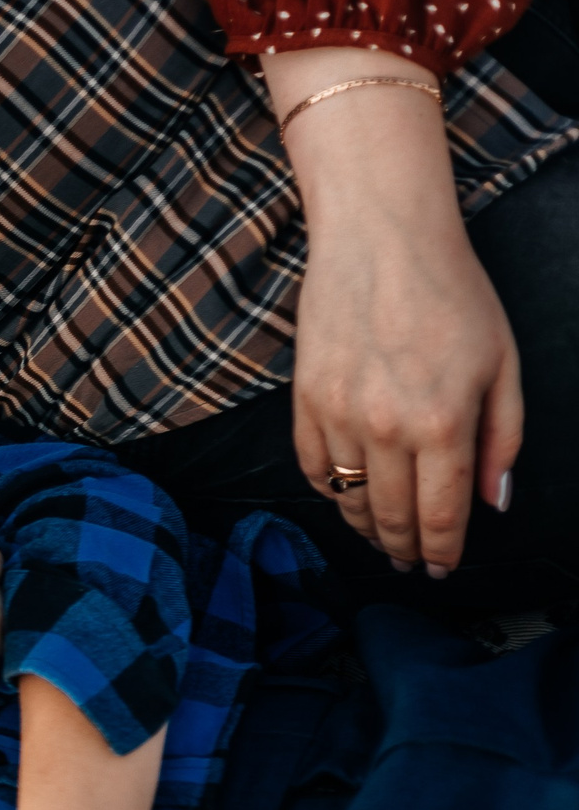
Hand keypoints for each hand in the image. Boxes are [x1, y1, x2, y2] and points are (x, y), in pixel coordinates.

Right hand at [267, 49, 521, 575]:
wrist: (381, 240)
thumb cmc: (452, 294)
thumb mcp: (503, 363)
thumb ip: (503, 437)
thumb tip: (494, 500)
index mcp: (444, 422)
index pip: (442, 512)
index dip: (443, 550)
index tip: (442, 568)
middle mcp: (387, 428)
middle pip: (391, 516)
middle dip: (404, 549)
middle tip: (411, 564)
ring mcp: (339, 415)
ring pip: (349, 498)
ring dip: (366, 527)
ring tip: (380, 538)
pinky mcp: (305, 400)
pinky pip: (314, 467)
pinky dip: (330, 490)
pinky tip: (347, 496)